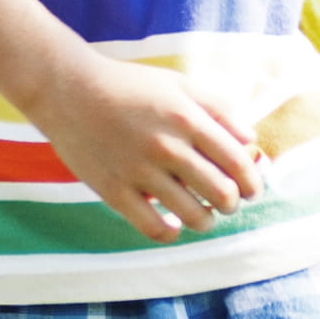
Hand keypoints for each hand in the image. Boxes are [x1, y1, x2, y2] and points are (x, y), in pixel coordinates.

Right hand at [33, 54, 265, 239]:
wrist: (67, 90)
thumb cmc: (128, 86)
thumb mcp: (178, 85)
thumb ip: (219, 108)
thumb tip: (250, 141)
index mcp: (187, 119)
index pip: (238, 162)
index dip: (252, 182)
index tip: (250, 190)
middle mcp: (166, 146)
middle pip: (221, 194)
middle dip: (232, 204)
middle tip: (226, 203)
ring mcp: (139, 171)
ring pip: (192, 216)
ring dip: (206, 222)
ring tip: (202, 217)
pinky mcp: (113, 190)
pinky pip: (153, 228)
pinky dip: (170, 234)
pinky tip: (171, 225)